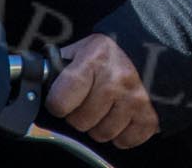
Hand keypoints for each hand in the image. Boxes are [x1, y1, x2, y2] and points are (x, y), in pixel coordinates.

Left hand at [44, 33, 158, 150]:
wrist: (156, 52)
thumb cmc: (111, 54)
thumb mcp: (84, 48)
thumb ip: (61, 66)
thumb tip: (35, 81)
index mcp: (95, 59)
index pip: (60, 100)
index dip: (57, 104)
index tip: (62, 100)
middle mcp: (116, 79)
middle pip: (80, 122)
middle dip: (80, 115)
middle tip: (89, 100)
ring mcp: (135, 100)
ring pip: (102, 134)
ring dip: (101, 125)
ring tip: (107, 107)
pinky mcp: (149, 117)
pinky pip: (124, 142)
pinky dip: (121, 134)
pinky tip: (122, 115)